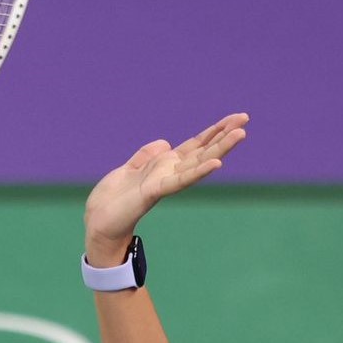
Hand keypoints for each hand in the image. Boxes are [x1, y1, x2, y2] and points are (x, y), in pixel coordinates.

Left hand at [84, 112, 248, 265]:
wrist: (97, 223)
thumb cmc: (111, 201)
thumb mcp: (129, 169)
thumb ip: (146, 156)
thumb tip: (164, 143)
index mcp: (163, 167)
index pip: (194, 146)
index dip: (213, 132)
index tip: (234, 119)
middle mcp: (168, 174)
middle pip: (202, 151)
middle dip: (223, 136)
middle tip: (245, 120)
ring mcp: (164, 183)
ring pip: (197, 163)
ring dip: (219, 150)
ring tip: (240, 135)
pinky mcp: (154, 191)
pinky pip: (180, 180)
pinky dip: (198, 172)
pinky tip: (215, 164)